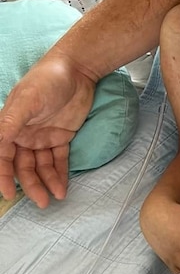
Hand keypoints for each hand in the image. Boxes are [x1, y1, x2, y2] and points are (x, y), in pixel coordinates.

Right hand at [0, 52, 96, 206]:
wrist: (77, 70)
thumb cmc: (47, 80)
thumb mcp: (27, 100)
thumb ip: (10, 123)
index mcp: (9, 127)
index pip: (2, 157)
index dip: (2, 176)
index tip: (8, 194)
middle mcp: (22, 135)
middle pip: (22, 166)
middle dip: (29, 185)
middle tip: (40, 203)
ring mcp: (42, 137)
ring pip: (40, 167)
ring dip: (46, 183)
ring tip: (55, 198)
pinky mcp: (61, 136)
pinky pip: (58, 160)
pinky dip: (60, 174)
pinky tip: (62, 188)